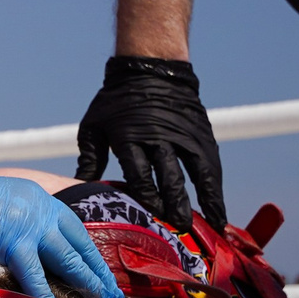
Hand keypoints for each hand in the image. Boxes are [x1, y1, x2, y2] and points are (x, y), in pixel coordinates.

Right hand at [0, 167, 121, 297]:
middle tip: (113, 291)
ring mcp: (28, 224)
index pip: (70, 227)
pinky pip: (35, 276)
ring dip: (88, 283)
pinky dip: (47, 297)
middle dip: (97, 270)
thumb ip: (10, 226)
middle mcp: (39, 207)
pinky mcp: (12, 241)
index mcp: (34, 198)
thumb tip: (16, 253)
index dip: (86, 251)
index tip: (97, 269)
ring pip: (68, 259)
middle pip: (78, 243)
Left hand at [74, 56, 226, 230]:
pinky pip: (211, 167)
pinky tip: (219, 211)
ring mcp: (184, 136)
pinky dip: (216, 189)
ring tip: (208, 225)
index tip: (152, 216)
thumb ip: (90, 159)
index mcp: (129, 136)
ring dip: (203, 200)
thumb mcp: (94, 126)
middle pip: (169, 175)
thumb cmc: (116, 102)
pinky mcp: (202, 136)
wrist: (151, 69)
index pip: (139, 171)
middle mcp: (160, 137)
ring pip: (197, 172)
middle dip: (174, 203)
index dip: (146, 195)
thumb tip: (79, 189)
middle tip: (179, 228)